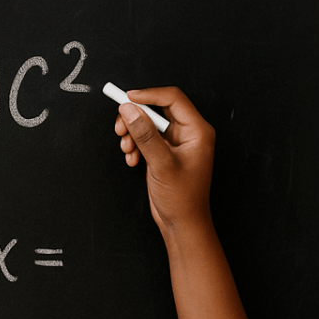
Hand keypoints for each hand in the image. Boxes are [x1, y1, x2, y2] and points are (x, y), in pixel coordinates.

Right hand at [113, 87, 215, 230]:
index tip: (127, 98)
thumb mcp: (162, 164)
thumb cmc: (182, 199)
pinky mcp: (165, 152)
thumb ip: (145, 135)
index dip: (148, 95)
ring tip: (127, 149)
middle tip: (120, 127)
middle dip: (136, 117)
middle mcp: (189, 133)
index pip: (172, 98)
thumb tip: (130, 110)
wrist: (182, 223)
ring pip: (148, 123)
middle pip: (157, 109)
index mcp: (198, 131)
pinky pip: (146, 137)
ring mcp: (176, 142)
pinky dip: (135, 145)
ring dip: (132, 133)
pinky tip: (132, 160)